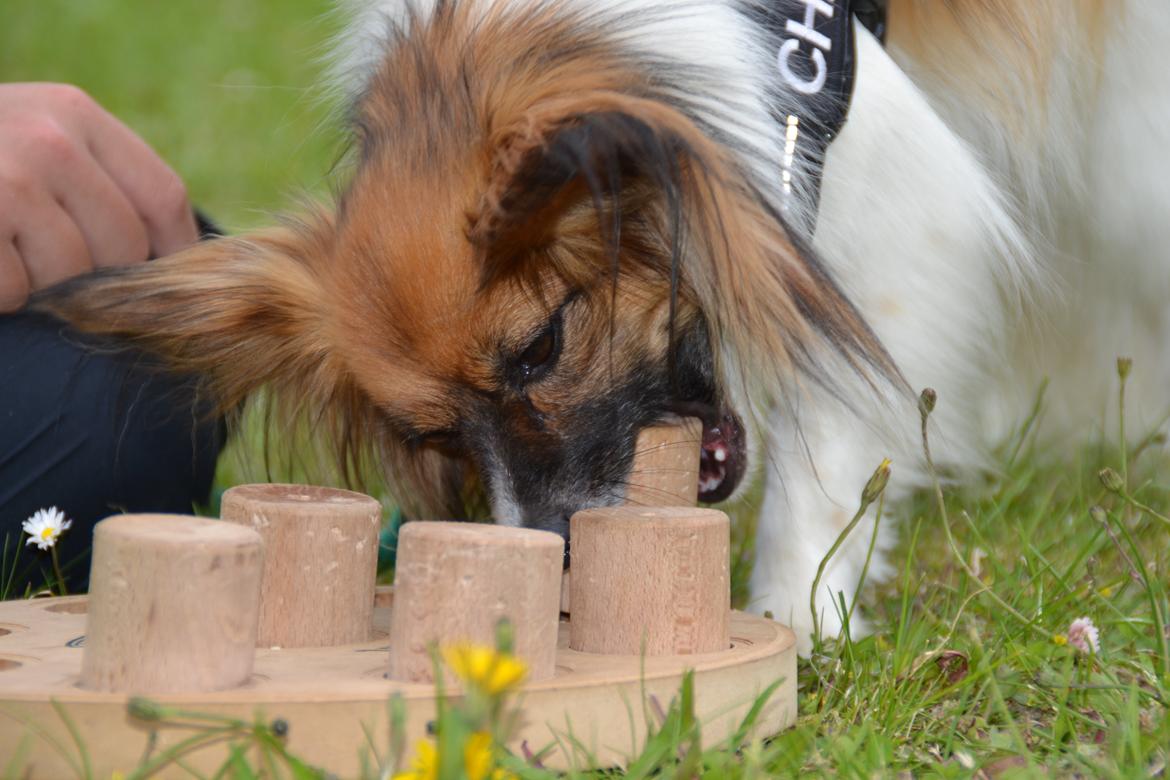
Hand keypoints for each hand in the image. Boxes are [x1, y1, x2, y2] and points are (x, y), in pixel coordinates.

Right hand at [0, 83, 197, 311]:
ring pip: (70, 274)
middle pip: (125, 246)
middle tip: (45, 269)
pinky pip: (12, 289)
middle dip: (94, 277)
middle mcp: (48, 137)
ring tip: (4, 258)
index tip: (164, 285)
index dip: (172, 252)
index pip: (162, 196)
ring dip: (38, 287)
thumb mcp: (29, 142)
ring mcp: (5, 176)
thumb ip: (91, 179)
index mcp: (72, 113)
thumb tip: (178, 255)